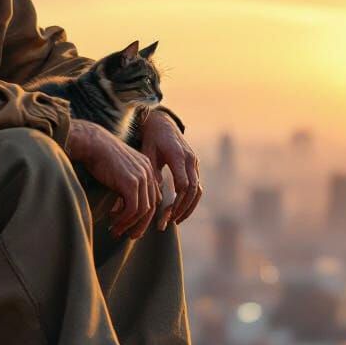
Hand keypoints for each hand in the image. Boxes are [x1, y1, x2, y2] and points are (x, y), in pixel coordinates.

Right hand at [65, 119, 160, 238]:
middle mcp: (147, 172)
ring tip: (116, 231)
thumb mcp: (119, 168)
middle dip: (140, 225)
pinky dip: (123, 219)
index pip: (153, 197)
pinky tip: (112, 221)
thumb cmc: (100, 155)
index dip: (144, 214)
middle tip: (129, 236)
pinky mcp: (131, 182)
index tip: (132, 224)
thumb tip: (124, 206)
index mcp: (147, 167)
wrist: (92, 143)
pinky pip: (132, 209)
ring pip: (142, 210)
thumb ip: (127, 182)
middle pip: (151, 206)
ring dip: (129, 224)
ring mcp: (141, 177)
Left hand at [139, 111, 202, 230]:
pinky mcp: (194, 166)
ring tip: (175, 220)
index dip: (176, 202)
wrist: (162, 123)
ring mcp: (194, 162)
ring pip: (198, 190)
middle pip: (193, 190)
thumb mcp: (147, 153)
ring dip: (188, 207)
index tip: (164, 215)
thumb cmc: (151, 139)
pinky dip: (190, 201)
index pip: (183, 185)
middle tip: (169, 221)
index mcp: (178, 156)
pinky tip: (179, 211)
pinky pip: (197, 187)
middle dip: (182, 208)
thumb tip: (157, 197)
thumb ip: (152, 173)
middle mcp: (190, 159)